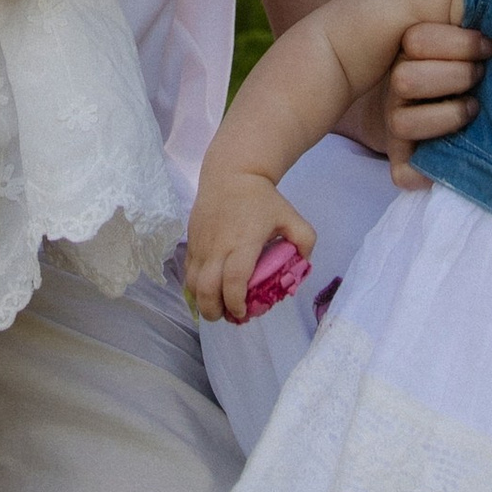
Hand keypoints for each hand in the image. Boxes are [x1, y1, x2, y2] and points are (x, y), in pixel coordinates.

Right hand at [183, 163, 318, 324]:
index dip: (236, 303)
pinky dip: (194, 287)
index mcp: (243, 243)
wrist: (231, 174)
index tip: (244, 313)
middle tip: (227, 317)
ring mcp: (201, 245)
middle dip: (214, 311)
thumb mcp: (291, 216)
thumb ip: (305, 240)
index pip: (234, 282)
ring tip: (217, 306)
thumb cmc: (262, 198)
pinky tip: (207, 290)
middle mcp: (217, 247)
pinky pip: (187, 271)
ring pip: (192, 284)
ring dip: (202, 302)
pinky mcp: (190, 241)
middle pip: (206, 289)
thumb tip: (303, 265)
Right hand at [383, 20, 490, 183]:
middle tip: (480, 75)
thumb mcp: (473, 35)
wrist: (452, 95)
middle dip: (454, 76)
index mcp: (409, 50)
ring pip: (402, 122)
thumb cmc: (473, 59)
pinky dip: (419, 174)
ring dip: (445, 117)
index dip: (460, 44)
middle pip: (405, 79)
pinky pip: (402, 171)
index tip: (489, 46)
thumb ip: (479, 20)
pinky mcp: (405, 156)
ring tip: (474, 110)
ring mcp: (398, 121)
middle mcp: (398, 85)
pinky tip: (442, 169)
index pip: (417, 40)